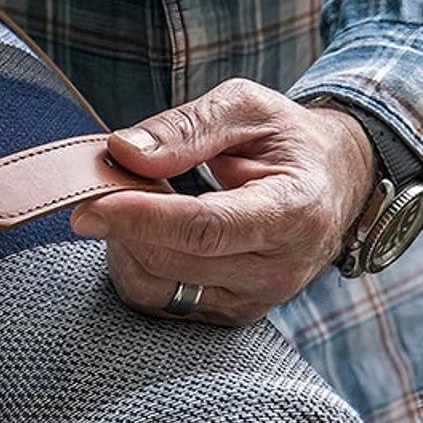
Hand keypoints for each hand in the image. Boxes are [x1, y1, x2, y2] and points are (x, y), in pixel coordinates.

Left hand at [68, 79, 375, 324]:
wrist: (334, 184)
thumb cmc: (287, 140)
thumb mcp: (247, 108)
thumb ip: (188, 127)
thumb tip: (124, 152)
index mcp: (293, 211)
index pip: (205, 228)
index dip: (142, 218)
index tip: (89, 206)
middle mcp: (280, 268)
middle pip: (172, 261)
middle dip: (122, 223)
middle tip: (105, 183)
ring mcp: (256, 299)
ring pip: (157, 288)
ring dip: (123, 247)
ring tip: (131, 205)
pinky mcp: (233, 314)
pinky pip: (161, 302)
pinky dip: (136, 267)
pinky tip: (144, 234)